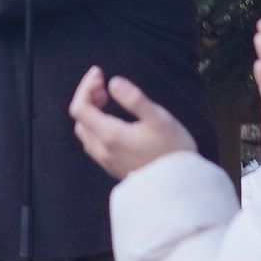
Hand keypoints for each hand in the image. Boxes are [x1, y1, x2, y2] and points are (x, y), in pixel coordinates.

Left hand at [68, 65, 196, 177]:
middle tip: (104, 86)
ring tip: (107, 100)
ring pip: (86, 133)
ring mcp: (107, 162)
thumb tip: (113, 82)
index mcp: (110, 135)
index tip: (100, 74)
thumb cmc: (172, 149)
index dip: (85, 87)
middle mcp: (103, 150)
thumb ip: (134, 99)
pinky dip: (96, 126)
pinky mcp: (114, 168)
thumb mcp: (158, 118)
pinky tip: (113, 121)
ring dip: (90, 112)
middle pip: (80, 119)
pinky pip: (94, 144)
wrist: (180, 186)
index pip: (80, 107)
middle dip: (87, 97)